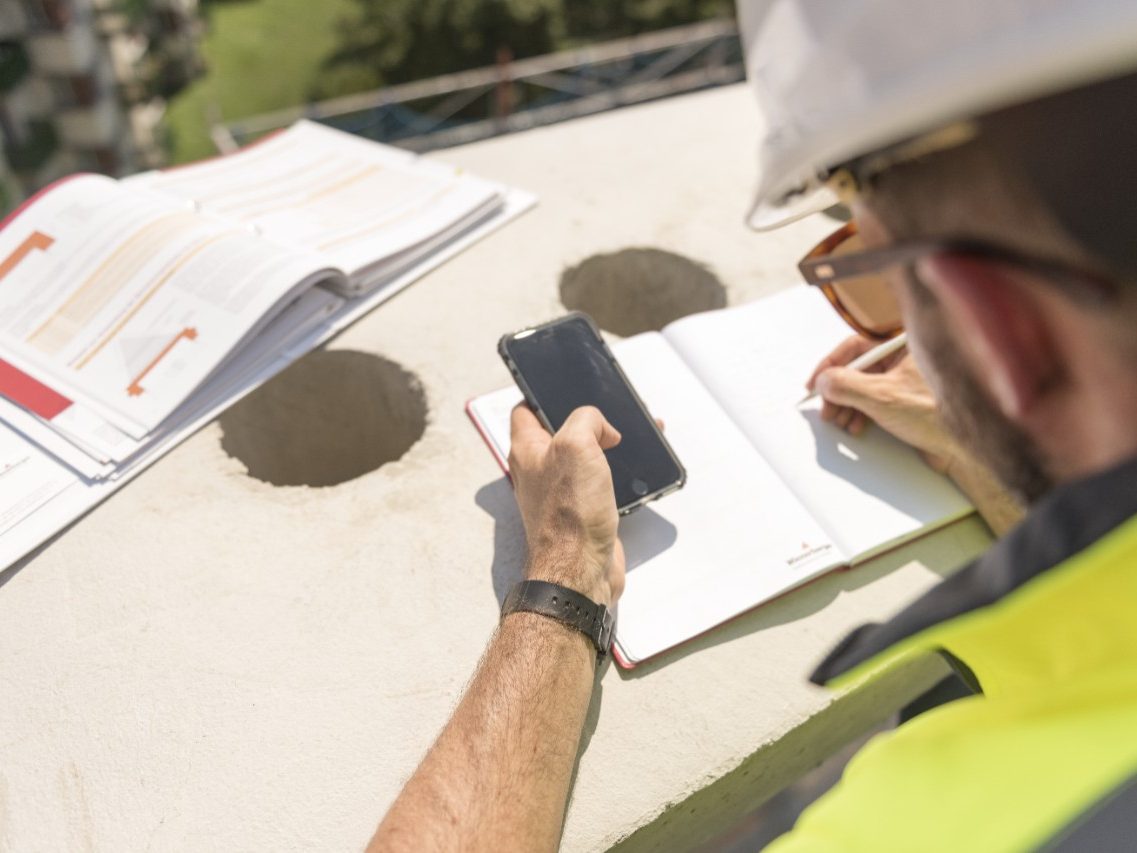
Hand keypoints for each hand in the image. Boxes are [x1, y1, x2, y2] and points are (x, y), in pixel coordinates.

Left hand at [509, 404, 624, 607]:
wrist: (581, 570)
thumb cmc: (569, 513)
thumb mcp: (575, 445)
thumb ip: (586, 420)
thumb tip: (602, 427)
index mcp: (528, 450)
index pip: (524, 410)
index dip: (541, 394)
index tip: (563, 386)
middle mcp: (540, 470)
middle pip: (560, 432)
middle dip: (586, 419)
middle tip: (609, 412)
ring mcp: (561, 492)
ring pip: (583, 457)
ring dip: (606, 445)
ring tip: (630, 434)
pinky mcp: (584, 512)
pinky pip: (599, 483)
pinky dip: (616, 472)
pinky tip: (635, 470)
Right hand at [806, 335, 1024, 533]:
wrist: (968, 445)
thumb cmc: (937, 413)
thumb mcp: (881, 396)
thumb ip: (846, 385)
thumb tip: (825, 381)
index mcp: (903, 345)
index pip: (856, 345)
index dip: (831, 365)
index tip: (816, 383)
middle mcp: (905, 359)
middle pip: (859, 368)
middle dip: (838, 390)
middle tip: (826, 408)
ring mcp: (908, 381)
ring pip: (866, 387)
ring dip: (848, 405)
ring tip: (840, 421)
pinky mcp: (910, 402)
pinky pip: (877, 402)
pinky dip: (863, 414)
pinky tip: (859, 427)